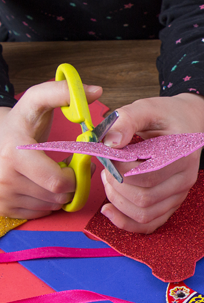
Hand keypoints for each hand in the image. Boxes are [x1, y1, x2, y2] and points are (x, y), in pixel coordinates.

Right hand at [0, 81, 101, 218]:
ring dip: (58, 193)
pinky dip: (46, 202)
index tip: (75, 162)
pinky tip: (40, 184)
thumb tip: (96, 90)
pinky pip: (39, 213)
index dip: (75, 175)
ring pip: (49, 206)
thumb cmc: (19, 122)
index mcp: (14, 154)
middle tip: (65, 168)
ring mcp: (1, 195)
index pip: (59, 183)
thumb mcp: (36, 101)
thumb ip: (63, 92)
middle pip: (57, 197)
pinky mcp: (2, 207)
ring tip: (50, 173)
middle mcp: (4, 178)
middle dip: (70, 184)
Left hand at [99, 93, 203, 233]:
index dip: (119, 169)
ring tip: (109, 180)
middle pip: (144, 198)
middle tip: (105, 166)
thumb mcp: (146, 107)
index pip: (146, 176)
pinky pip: (149, 225)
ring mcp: (179, 195)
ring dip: (117, 201)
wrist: (188, 123)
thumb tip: (109, 143)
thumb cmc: (166, 116)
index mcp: (182, 155)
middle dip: (115, 185)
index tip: (108, 154)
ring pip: (144, 214)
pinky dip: (126, 222)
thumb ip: (126, 120)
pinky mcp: (171, 204)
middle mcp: (185, 180)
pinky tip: (109, 209)